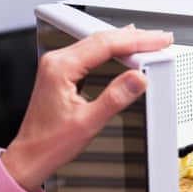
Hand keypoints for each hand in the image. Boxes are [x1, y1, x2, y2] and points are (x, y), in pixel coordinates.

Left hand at [1, 26, 172, 191]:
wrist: (33, 154)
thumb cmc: (51, 142)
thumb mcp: (89, 122)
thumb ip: (115, 99)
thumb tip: (137, 79)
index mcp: (61, 68)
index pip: (105, 45)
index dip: (136, 41)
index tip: (157, 42)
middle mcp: (57, 62)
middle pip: (102, 38)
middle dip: (134, 37)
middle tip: (159, 39)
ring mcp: (58, 65)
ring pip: (97, 43)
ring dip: (124, 41)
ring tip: (148, 42)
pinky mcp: (62, 72)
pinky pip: (91, 52)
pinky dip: (112, 49)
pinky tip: (124, 50)